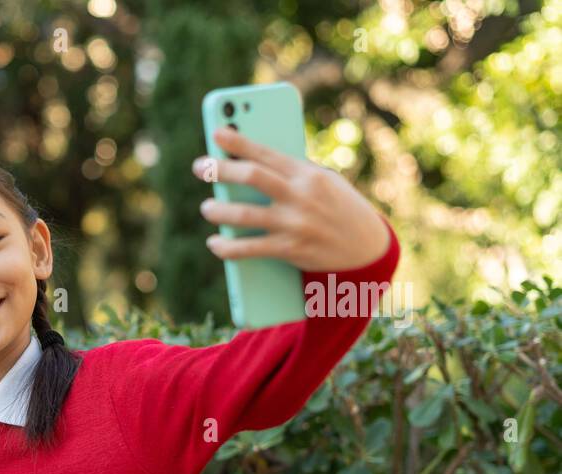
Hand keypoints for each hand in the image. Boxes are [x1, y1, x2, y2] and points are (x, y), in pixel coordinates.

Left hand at [192, 125, 389, 272]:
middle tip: (199, 167)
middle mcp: (300, 195)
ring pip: (243, 215)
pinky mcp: (289, 249)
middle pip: (251, 177)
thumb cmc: (337, 208)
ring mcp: (294, 223)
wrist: (366, 247)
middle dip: (220, 170)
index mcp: (307, 173)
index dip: (238, 142)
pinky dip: (226, 247)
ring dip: (218, 211)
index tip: (216, 133)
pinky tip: (215, 244)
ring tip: (207, 208)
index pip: (266, 153)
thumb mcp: (324, 182)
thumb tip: (249, 164)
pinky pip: (248, 249)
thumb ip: (293, 173)